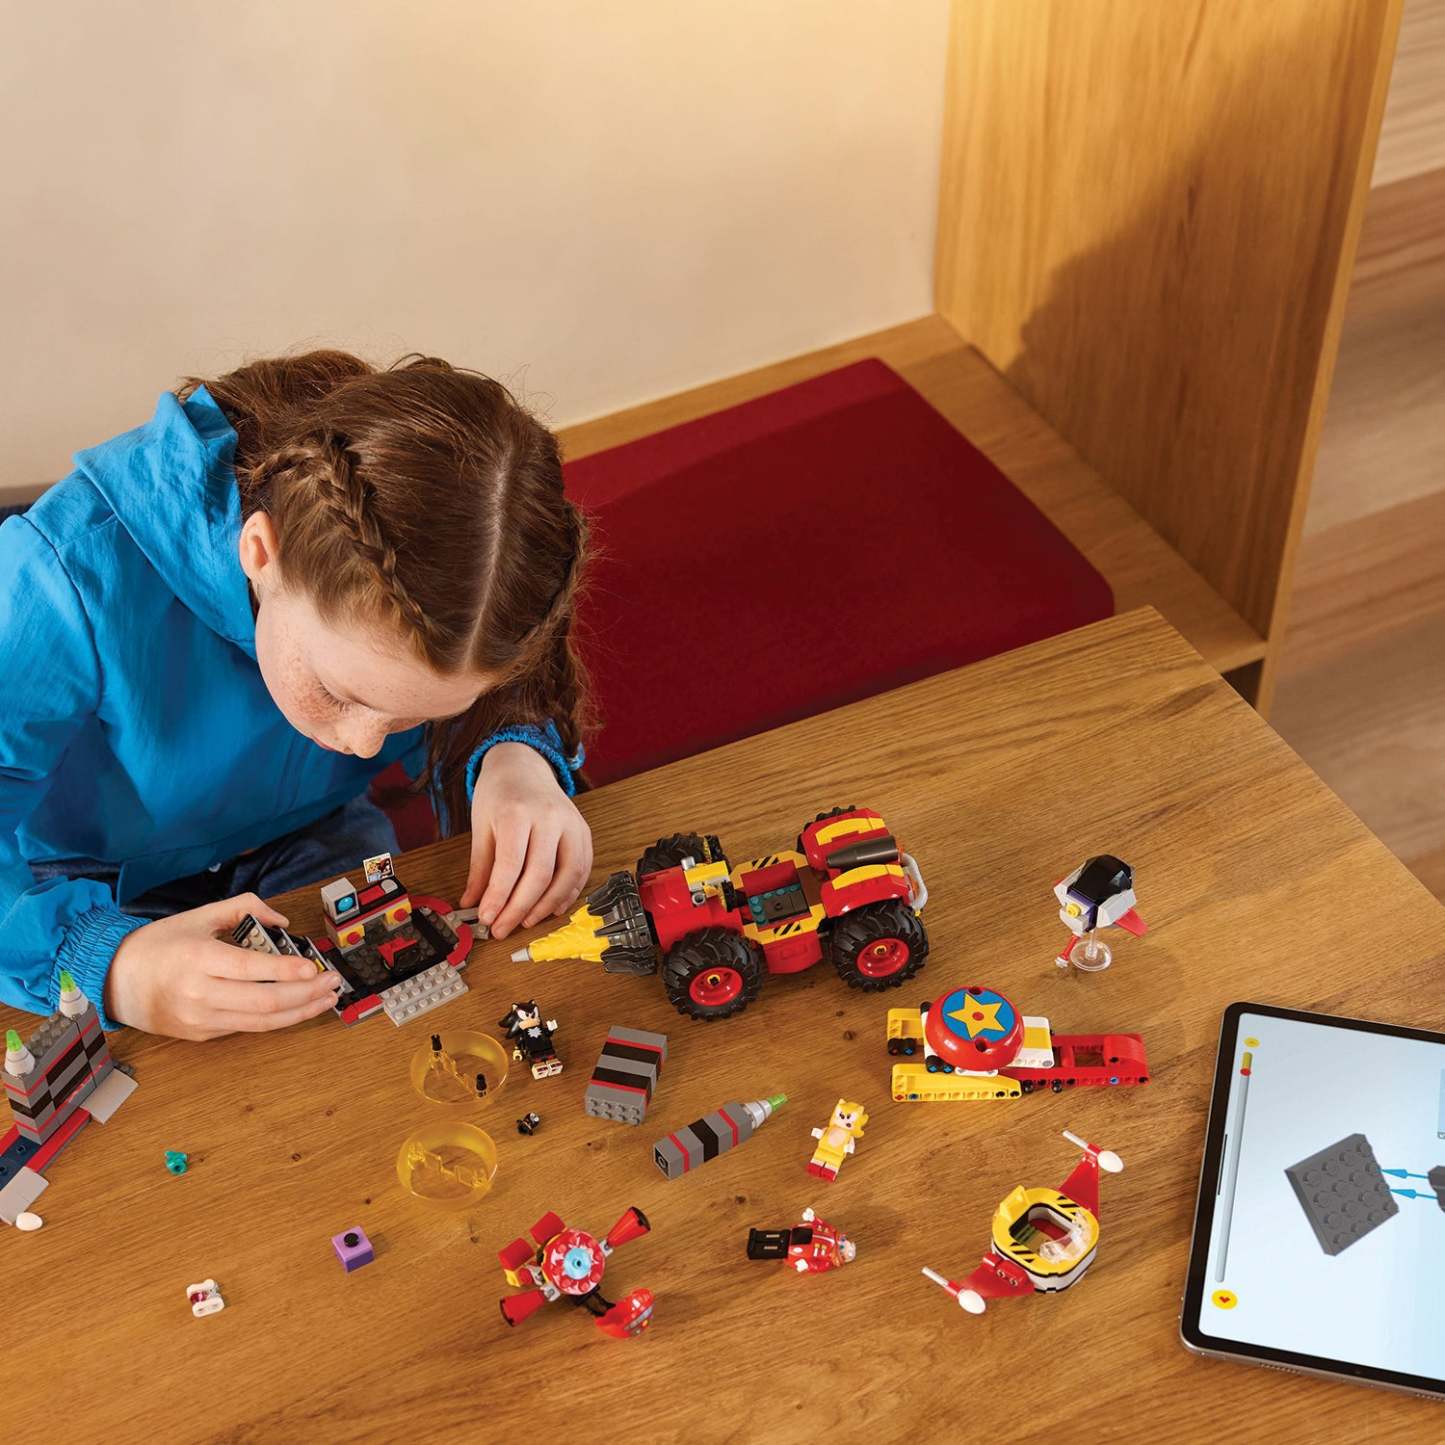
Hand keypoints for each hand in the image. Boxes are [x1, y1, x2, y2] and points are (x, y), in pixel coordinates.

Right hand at [105, 893, 342, 1039]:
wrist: (115, 981)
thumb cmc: (159, 944)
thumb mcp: (200, 915)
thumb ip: (245, 908)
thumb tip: (283, 921)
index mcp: (198, 959)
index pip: (252, 969)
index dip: (287, 970)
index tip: (315, 967)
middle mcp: (199, 994)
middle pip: (264, 1001)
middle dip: (307, 994)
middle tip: (333, 982)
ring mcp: (200, 1020)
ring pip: (261, 1022)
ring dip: (300, 1012)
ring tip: (326, 998)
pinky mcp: (202, 1035)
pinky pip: (246, 1028)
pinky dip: (277, 1019)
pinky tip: (298, 1008)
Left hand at [461, 742, 592, 938]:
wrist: (524, 766)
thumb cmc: (500, 794)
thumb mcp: (481, 827)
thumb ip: (480, 868)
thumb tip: (473, 904)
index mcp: (517, 813)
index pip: (510, 866)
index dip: (498, 898)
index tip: (487, 918)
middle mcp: (549, 817)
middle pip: (540, 875)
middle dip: (519, 909)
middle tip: (502, 928)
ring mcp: (571, 823)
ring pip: (568, 875)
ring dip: (547, 906)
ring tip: (526, 921)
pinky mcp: (584, 831)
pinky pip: (582, 869)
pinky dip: (568, 893)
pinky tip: (552, 907)